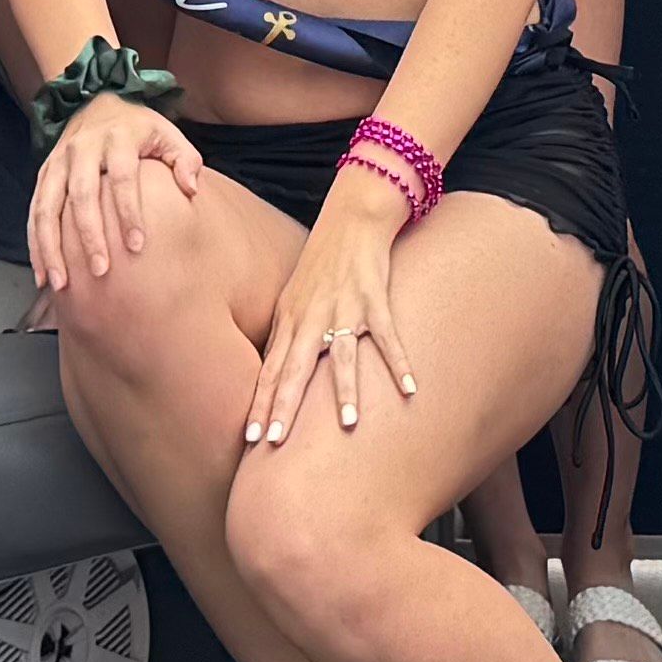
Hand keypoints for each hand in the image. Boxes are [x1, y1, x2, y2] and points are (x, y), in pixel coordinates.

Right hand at [27, 92, 207, 295]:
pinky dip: (35, 244)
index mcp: (117, 138)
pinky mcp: (43, 173)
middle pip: (81, 195)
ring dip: (51, 247)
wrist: (96, 102)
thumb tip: (191, 189)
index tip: (138, 246)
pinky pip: (34, 211)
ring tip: (61, 283)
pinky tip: (44, 274)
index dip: (129, 212)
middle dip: (89, 235)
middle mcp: (83, 148)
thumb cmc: (138, 128)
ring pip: (48, 206)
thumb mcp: (167, 133)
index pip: (122, 178)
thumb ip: (185, 159)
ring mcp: (58, 162)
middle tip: (101, 271)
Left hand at [245, 193, 421, 448]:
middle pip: (295, 368)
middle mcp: (312, 318)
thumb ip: (284, 339)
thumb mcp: (292, 301)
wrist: (350, 220)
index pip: (270, 371)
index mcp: (290, 322)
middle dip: (285, 405)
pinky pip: (386, 336)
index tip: (251, 438)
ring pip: (341, 355)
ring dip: (344, 390)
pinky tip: (410, 388)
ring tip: (347, 424)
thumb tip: (271, 379)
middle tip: (276, 441)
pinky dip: (398, 361)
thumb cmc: (320, 265)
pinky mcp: (374, 299)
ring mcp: (343, 309)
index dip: (260, 404)